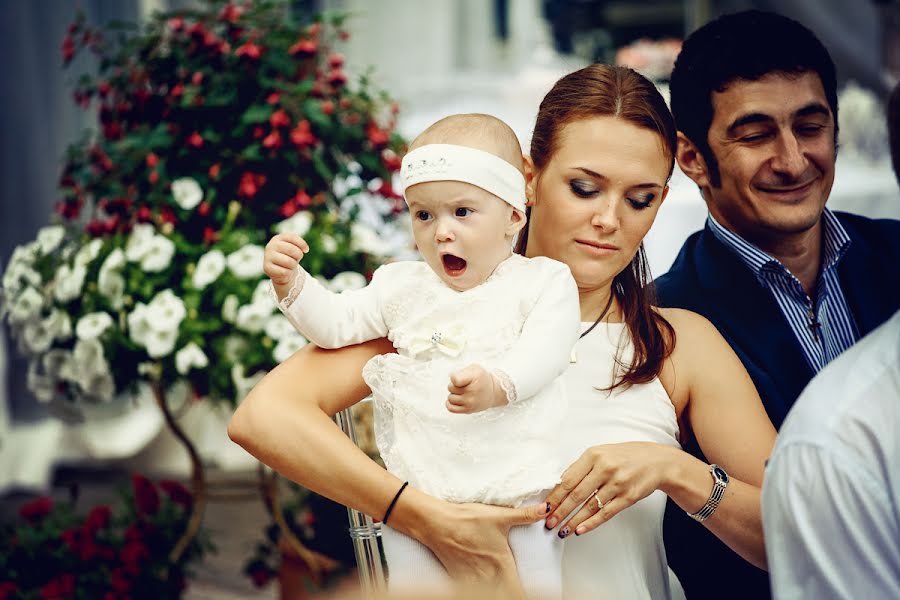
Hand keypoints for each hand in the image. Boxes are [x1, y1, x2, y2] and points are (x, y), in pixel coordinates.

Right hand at [263, 232, 309, 286]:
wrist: (279, 271)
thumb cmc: (289, 257)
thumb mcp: (294, 248)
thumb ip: (300, 244)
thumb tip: (305, 249)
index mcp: (277, 238)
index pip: (292, 237)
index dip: (302, 244)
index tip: (306, 250)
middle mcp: (270, 245)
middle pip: (291, 250)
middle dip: (298, 255)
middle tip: (297, 259)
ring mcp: (267, 256)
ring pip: (289, 262)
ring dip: (294, 265)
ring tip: (290, 265)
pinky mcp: (267, 267)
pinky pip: (284, 272)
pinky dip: (288, 273)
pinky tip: (285, 271)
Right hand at [422, 498, 549, 597]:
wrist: (436, 524)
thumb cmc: (466, 520)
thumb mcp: (499, 516)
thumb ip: (525, 515)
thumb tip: (546, 509)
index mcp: (501, 564)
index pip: (517, 592)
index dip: (524, 595)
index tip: (535, 595)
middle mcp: (488, 576)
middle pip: (504, 594)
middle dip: (511, 592)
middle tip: (517, 590)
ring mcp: (472, 579)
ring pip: (489, 593)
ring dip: (495, 591)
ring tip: (499, 585)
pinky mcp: (458, 577)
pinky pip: (470, 590)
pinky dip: (477, 589)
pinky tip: (481, 584)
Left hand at [447, 364, 506, 413]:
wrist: (493, 392)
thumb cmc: (482, 379)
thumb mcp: (475, 368)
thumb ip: (462, 371)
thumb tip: (451, 377)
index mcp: (475, 378)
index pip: (455, 380)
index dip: (454, 377)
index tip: (459, 377)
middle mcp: (473, 391)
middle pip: (450, 388)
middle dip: (454, 385)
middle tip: (463, 385)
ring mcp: (470, 402)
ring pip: (450, 398)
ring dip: (454, 394)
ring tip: (462, 392)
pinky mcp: (468, 410)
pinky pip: (451, 408)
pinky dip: (450, 404)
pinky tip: (455, 400)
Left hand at [544, 442, 676, 536]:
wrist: (656, 461)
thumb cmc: (624, 456)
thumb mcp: (601, 453)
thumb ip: (581, 467)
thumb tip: (559, 485)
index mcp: (593, 455)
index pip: (568, 478)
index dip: (555, 495)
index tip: (544, 507)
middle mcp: (605, 468)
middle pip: (576, 494)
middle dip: (560, 511)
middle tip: (549, 523)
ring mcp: (618, 483)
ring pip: (590, 506)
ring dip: (574, 520)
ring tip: (562, 530)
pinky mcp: (628, 497)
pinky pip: (606, 513)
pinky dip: (592, 523)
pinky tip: (580, 530)